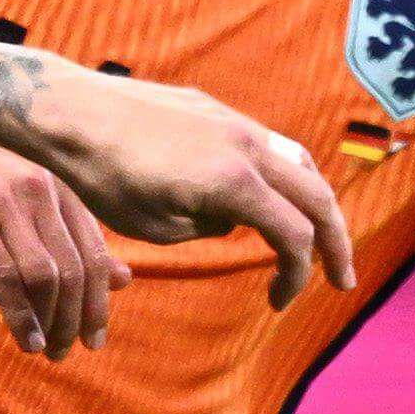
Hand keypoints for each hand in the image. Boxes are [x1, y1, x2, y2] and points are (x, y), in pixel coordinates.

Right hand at [0, 132, 126, 356]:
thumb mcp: (21, 209)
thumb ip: (69, 240)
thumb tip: (125, 278)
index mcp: (55, 187)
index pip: (94, 253)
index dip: (99, 303)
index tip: (96, 340)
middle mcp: (37, 190)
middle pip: (74, 269)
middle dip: (76, 319)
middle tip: (66, 353)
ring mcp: (4, 202)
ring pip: (45, 277)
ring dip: (51, 322)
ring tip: (45, 350)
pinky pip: (6, 277)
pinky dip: (20, 316)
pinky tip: (25, 340)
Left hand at [17, 69, 357, 305]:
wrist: (71, 113)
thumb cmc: (105, 178)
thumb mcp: (159, 228)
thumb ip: (211, 227)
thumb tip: (235, 219)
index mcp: (237, 184)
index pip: (295, 237)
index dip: (298, 277)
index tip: (279, 304)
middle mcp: (248, 147)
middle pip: (318, 197)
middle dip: (336, 242)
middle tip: (342, 278)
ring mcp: (235, 122)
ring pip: (298, 164)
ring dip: (314, 204)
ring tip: (314, 236)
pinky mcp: (216, 110)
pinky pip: (267, 144)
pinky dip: (282, 177)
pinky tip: (267, 197)